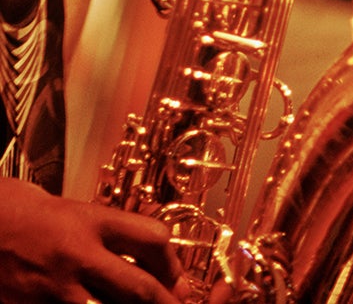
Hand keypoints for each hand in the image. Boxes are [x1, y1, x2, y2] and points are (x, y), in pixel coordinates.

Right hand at [0, 177, 186, 302]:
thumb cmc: (23, 213)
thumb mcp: (75, 211)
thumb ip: (111, 234)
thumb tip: (151, 262)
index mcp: (91, 221)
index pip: (153, 239)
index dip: (173, 263)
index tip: (176, 276)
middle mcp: (76, 253)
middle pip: (140, 288)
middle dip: (163, 303)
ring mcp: (54, 287)